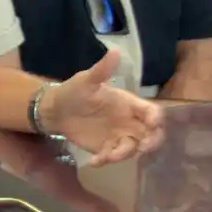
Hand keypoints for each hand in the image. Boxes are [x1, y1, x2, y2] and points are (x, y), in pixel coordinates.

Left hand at [43, 49, 165, 165]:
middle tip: (141, 148)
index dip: (156, 119)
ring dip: (124, 154)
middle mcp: (129, 121)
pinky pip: (114, 157)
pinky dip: (107, 160)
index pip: (153, 112)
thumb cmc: (74, 91)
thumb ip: (103, 69)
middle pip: (152, 135)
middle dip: (152, 143)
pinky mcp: (107, 148)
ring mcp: (119, 136)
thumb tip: (116, 51)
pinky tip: (94, 161)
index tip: (152, 124)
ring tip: (107, 156)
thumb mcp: (87, 80)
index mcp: (129, 104)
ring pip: (134, 148)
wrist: (55, 109)